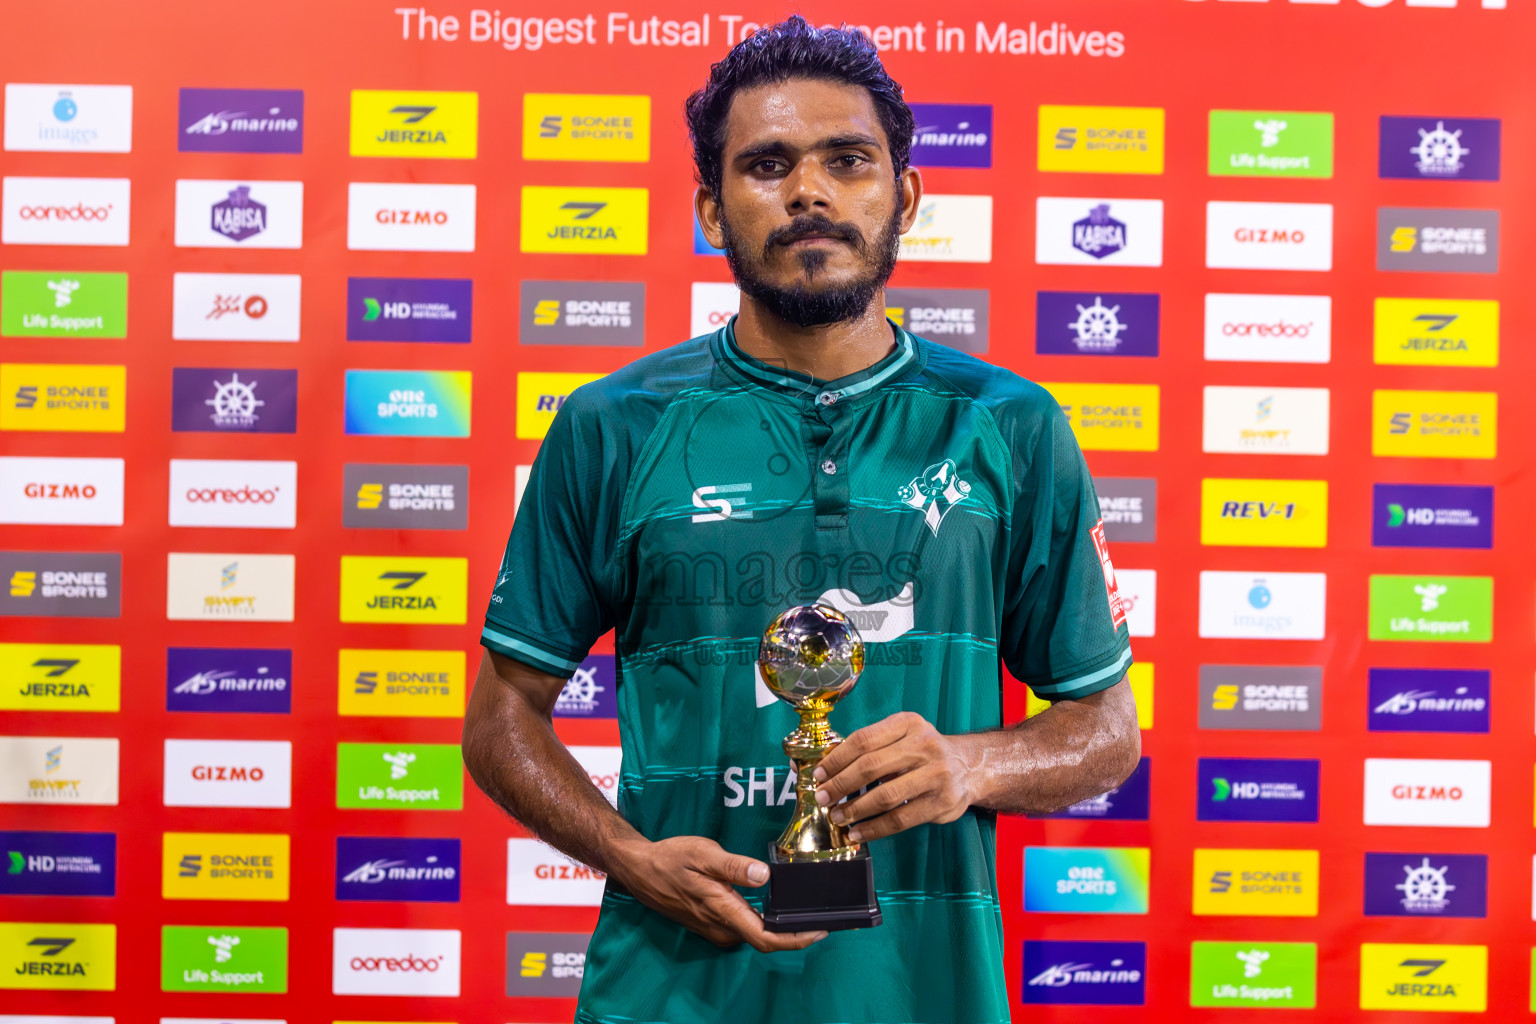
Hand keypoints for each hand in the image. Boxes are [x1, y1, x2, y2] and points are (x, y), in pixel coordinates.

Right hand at [614, 835, 827, 951]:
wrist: (640, 870)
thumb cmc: (670, 858)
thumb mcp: (703, 853)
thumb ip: (734, 866)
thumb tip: (765, 876)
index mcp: (722, 910)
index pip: (765, 938)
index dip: (796, 940)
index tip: (820, 931)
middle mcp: (720, 927)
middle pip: (765, 940)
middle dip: (794, 933)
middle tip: (820, 916)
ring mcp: (715, 929)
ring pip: (754, 934)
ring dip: (779, 927)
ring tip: (802, 909)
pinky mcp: (711, 924)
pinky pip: (743, 928)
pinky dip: (763, 922)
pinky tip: (774, 906)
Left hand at [812, 711, 976, 841]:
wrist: (970, 767)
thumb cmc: (925, 752)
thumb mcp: (904, 735)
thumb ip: (874, 746)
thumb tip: (829, 769)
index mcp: (908, 724)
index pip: (863, 740)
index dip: (836, 759)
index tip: (818, 774)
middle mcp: (924, 745)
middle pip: (871, 766)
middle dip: (840, 784)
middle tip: (823, 797)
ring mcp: (935, 774)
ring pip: (885, 795)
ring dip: (855, 809)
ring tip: (837, 816)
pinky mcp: (942, 802)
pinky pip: (900, 819)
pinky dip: (875, 829)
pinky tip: (858, 832)